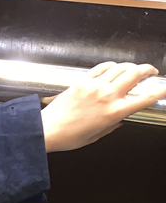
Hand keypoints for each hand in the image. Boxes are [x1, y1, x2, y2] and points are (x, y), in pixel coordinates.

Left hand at [41, 62, 165, 151]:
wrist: (47, 130)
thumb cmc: (69, 137)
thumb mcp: (96, 136)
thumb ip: (112, 125)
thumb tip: (121, 119)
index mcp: (114, 112)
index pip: (144, 98)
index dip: (159, 91)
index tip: (165, 88)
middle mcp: (108, 95)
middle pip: (136, 74)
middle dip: (147, 70)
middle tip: (151, 72)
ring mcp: (95, 85)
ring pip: (121, 67)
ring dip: (131, 66)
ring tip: (133, 69)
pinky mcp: (83, 80)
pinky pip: (103, 66)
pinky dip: (112, 65)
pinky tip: (114, 67)